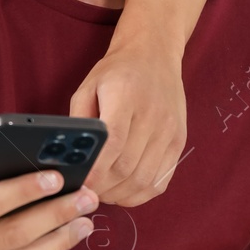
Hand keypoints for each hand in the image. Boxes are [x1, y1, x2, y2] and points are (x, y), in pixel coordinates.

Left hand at [71, 42, 187, 206]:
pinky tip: (123, 191)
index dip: (95, 171)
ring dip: (120, 194)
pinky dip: (140, 194)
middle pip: (127, 167)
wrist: (155, 55)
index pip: (113, 144)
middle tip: (85, 192)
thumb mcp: (88, 87)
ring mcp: (170, 131)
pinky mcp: (179, 142)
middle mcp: (153, 116)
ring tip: (102, 193)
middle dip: (103, 187)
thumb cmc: (116, 72)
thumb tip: (70, 157)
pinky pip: (161, 180)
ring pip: (144, 179)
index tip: (80, 184)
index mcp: (126, 98)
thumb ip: (79, 121)